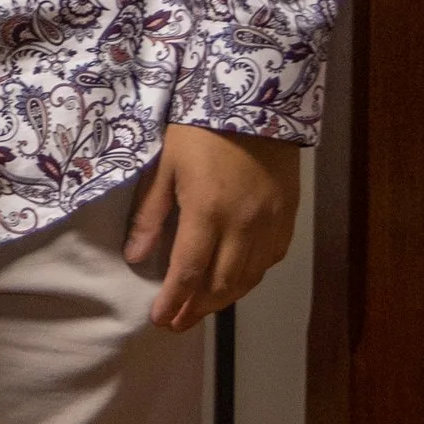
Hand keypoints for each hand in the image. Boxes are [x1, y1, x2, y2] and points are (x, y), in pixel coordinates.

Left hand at [125, 127, 300, 333]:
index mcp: (207, 212)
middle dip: (196, 309)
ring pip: (248, 278)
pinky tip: (235, 282)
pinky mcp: (287, 217)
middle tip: (176, 323)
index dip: (174, 301)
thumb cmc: (200, 129)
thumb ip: (151, 214)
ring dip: (223, 300)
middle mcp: (243, 225)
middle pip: (221, 284)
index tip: (159, 320)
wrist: (257, 100)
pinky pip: (270, 260)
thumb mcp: (166, 166)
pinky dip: (250, 277)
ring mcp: (270, 223)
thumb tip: (135, 256)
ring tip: (200, 310)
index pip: (188, 272)